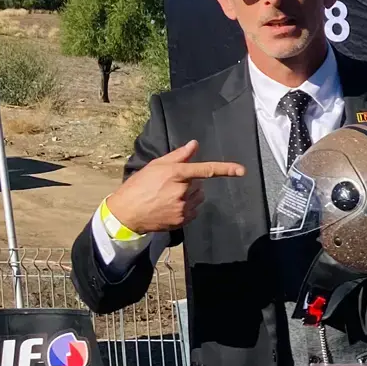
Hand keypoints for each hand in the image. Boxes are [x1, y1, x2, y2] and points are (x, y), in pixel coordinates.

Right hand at [104, 140, 245, 233]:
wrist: (125, 214)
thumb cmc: (138, 186)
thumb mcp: (155, 166)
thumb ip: (178, 156)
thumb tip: (194, 145)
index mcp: (175, 174)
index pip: (206, 170)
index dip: (225, 169)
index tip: (241, 170)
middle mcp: (182, 191)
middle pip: (200, 184)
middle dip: (190, 182)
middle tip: (169, 185)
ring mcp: (182, 207)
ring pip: (198, 197)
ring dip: (190, 195)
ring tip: (169, 196)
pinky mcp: (182, 220)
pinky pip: (194, 210)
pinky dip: (187, 207)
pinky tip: (170, 206)